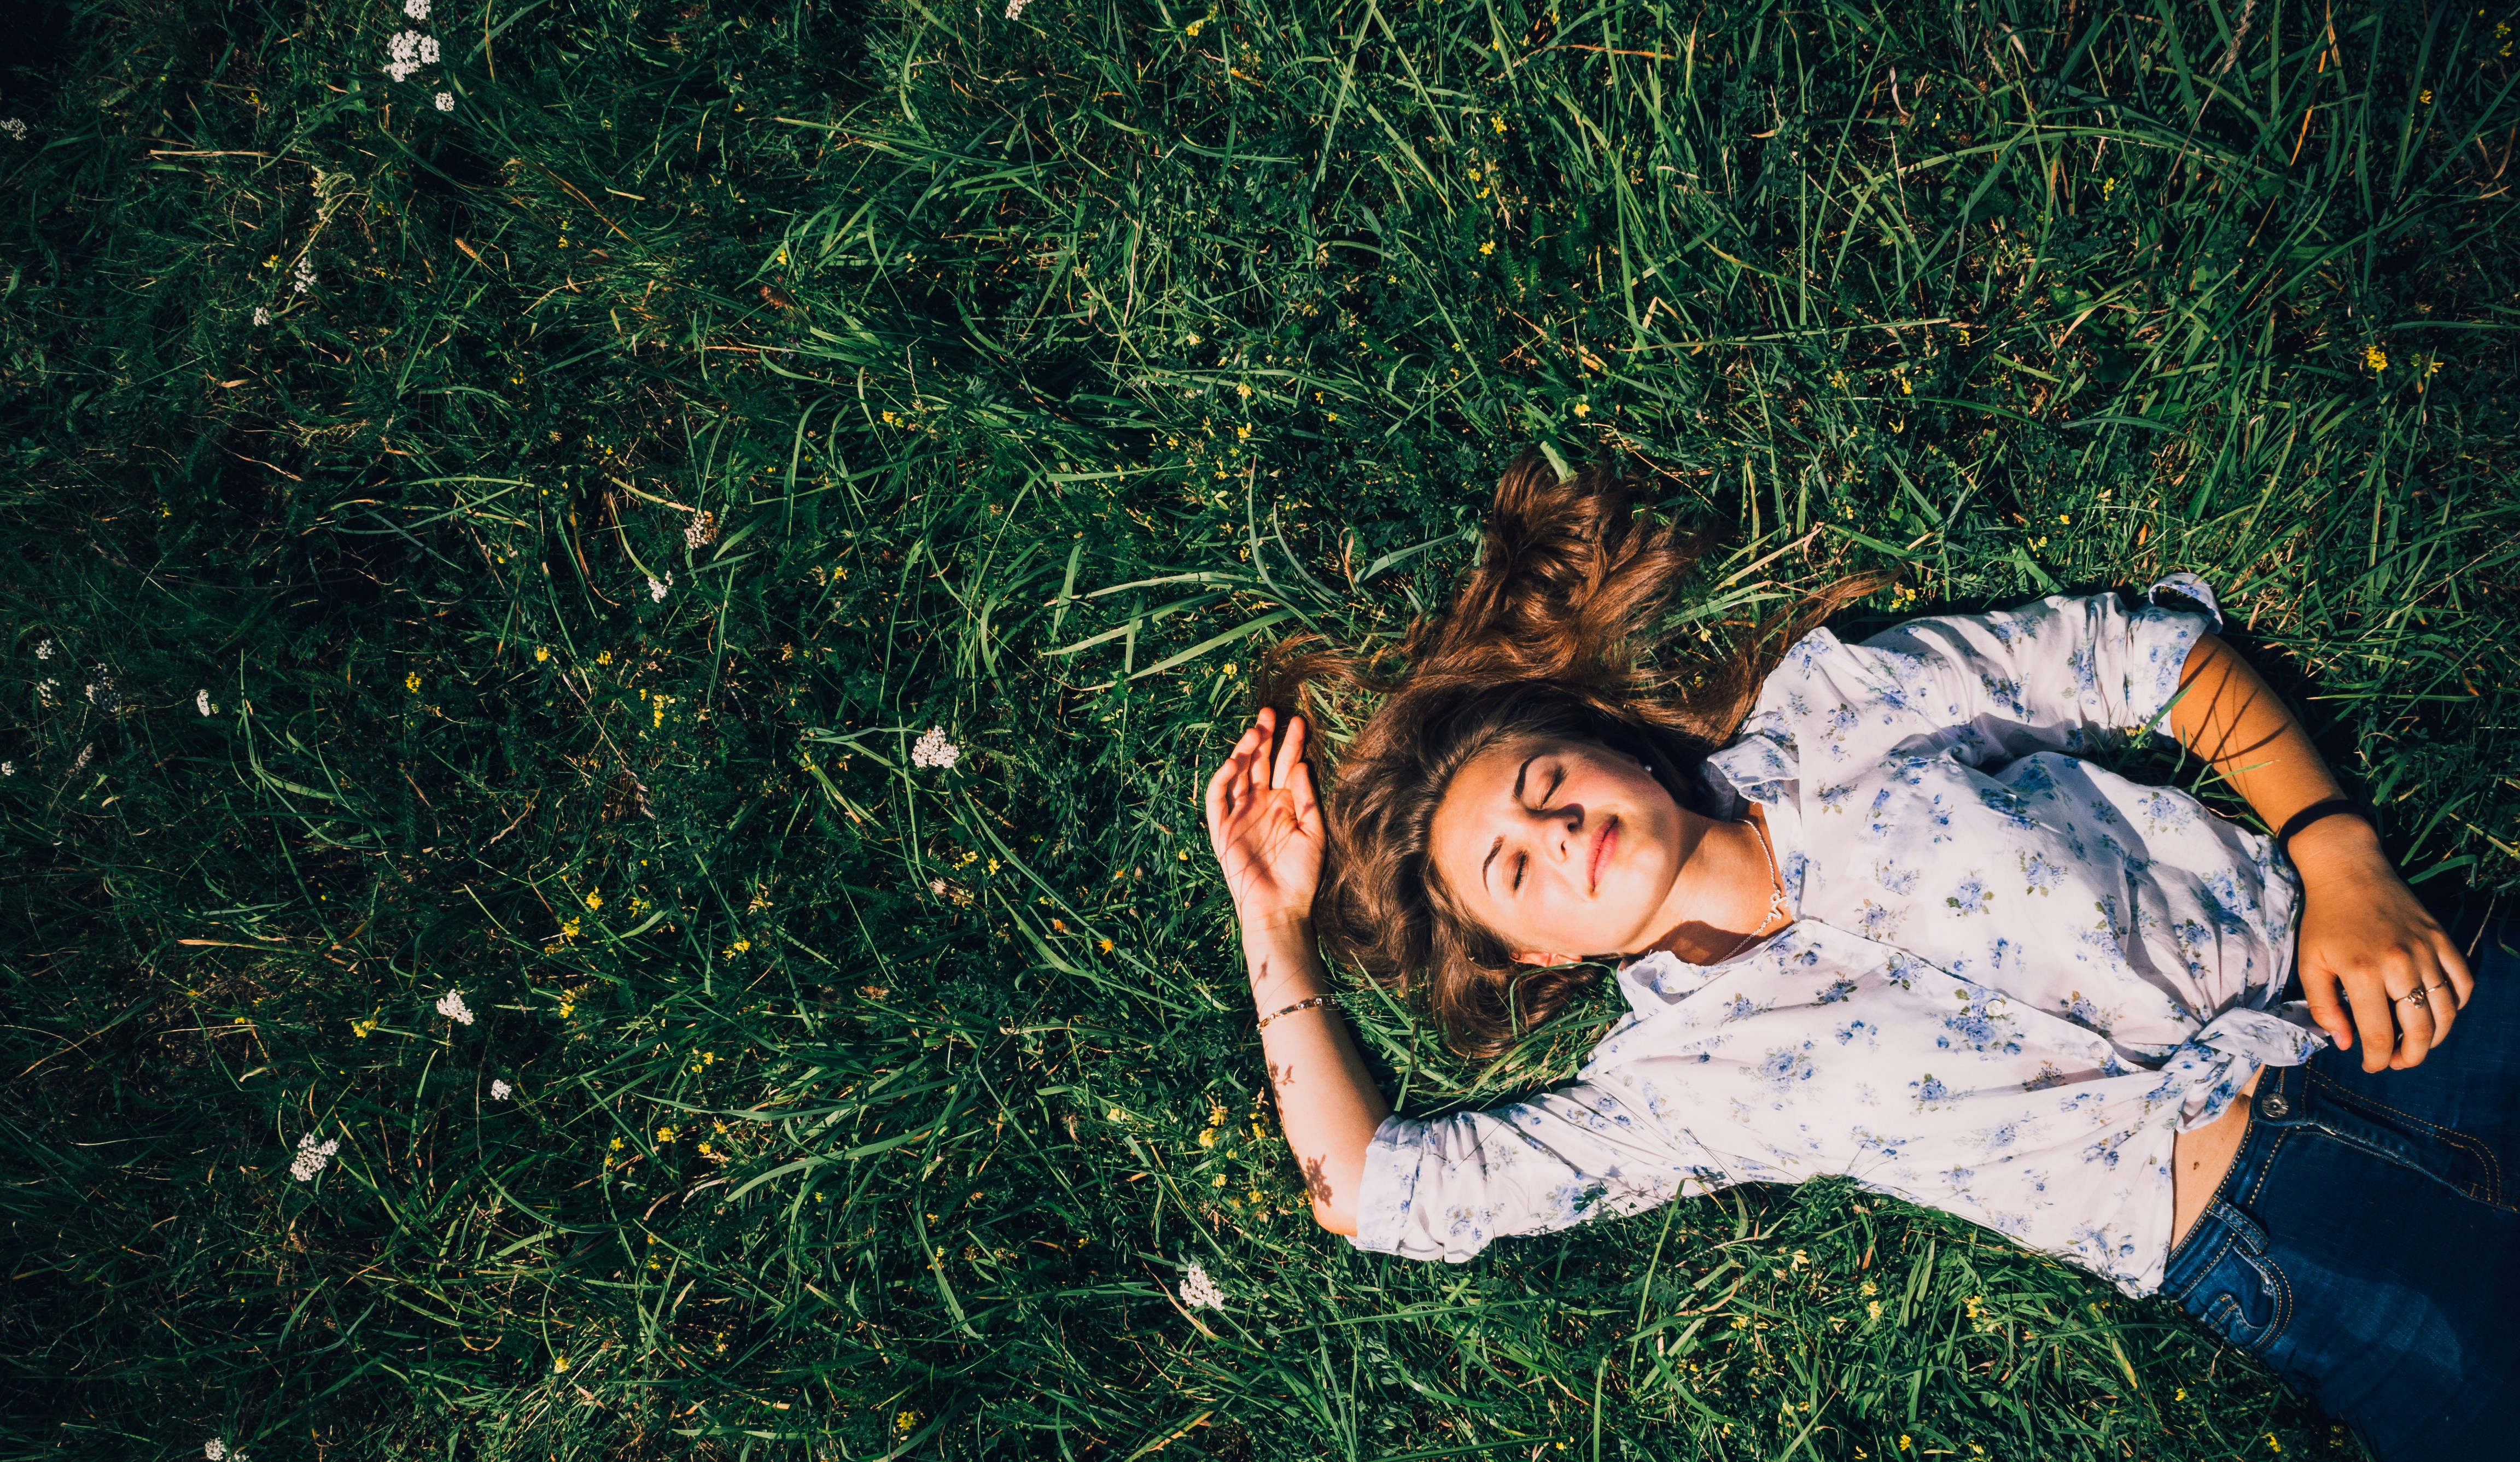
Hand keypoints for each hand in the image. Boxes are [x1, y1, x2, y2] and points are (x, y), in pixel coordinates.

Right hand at [1202, 707, 1323, 936]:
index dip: (1291, 744)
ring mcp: (1240, 814)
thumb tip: (1300, 765)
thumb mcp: (1315, 832)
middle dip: (1265, 737)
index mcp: (1285, 804)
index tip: (1300, 722)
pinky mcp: (1222, 828)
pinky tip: (1235, 761)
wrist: (1280, 907)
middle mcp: (1261, 804)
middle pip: (1260, 763)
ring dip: (1244, 751)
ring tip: (1256, 729)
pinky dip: (1223, 778)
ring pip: (1238, 774)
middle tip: (1271, 711)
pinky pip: (1218, 797)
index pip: (1285, 765)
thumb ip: (1307, 798)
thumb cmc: (1302, 874)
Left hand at [2289, 816, 2474, 1071]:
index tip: (2371, 1065)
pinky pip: (2462, 983)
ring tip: (2416, 1044)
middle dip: (2410, 1057)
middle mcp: (2400, 965)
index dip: (2377, 1060)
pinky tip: (2437, 1012)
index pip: (2379, 1035)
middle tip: (2396, 1062)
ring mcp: (2427, 952)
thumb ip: (2323, 1007)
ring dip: (2435, 1038)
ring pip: (2446, 1012)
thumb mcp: (2308, 963)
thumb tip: (2345, 1043)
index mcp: (2362, 973)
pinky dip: (2456, 1005)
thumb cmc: (2324, 920)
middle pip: (2420, 1030)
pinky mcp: (2443, 940)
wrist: (2350, 872)